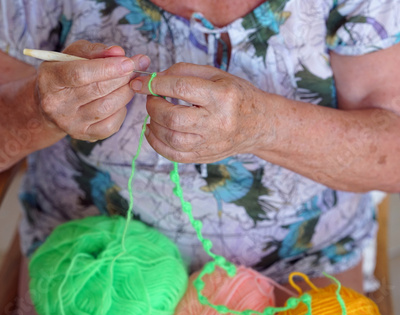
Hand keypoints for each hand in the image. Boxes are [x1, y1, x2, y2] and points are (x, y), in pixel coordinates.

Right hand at [36, 40, 149, 140]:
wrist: (52, 103)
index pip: (80, 74)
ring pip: (107, 107)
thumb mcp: (73, 54)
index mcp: (50, 79)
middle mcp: (56, 104)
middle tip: (137, 67)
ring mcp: (70, 122)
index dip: (107, 68)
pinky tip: (120, 100)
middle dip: (122, 77)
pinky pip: (111, 125)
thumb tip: (119, 53)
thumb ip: (95, 50)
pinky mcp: (83, 135)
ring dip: (125, 92)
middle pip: (97, 90)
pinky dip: (122, 111)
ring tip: (131, 81)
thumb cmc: (65, 73)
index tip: (128, 62)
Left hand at [129, 63, 271, 162]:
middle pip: (173, 118)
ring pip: (171, 139)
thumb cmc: (236, 95)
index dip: (155, 84)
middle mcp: (218, 122)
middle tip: (151, 98)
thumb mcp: (217, 74)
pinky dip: (157, 144)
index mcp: (222, 96)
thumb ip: (185, 72)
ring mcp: (212, 143)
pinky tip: (153, 131)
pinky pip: (174, 155)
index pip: (181, 88)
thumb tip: (154, 78)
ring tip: (154, 113)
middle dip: (153, 107)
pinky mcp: (206, 156)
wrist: (260, 124)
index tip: (140, 82)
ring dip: (153, 124)